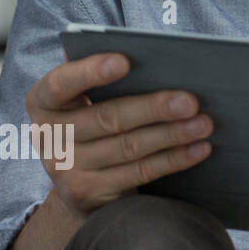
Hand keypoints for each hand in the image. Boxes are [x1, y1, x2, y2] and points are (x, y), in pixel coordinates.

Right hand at [25, 51, 212, 217]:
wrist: (80, 181)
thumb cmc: (95, 121)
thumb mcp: (89, 98)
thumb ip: (105, 77)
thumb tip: (155, 55)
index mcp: (44, 102)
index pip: (61, 83)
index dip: (91, 72)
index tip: (125, 61)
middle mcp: (48, 136)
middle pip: (107, 118)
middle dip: (154, 108)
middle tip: (191, 101)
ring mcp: (64, 169)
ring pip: (128, 148)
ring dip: (172, 135)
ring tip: (205, 124)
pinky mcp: (87, 193)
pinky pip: (138, 173)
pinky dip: (173, 159)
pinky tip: (198, 148)